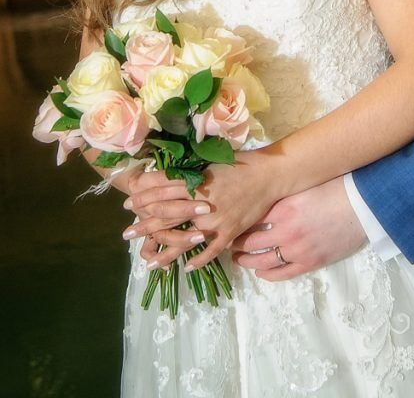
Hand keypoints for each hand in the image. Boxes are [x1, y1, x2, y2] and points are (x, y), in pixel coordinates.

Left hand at [122, 153, 278, 269]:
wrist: (268, 175)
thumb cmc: (239, 165)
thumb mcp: (211, 165)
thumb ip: (190, 174)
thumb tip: (166, 177)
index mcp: (196, 182)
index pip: (162, 189)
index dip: (144, 196)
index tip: (128, 203)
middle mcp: (201, 202)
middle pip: (166, 215)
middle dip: (144, 225)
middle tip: (127, 234)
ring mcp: (215, 220)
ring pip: (184, 239)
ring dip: (164, 252)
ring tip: (148, 262)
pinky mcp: (229, 231)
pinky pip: (211, 250)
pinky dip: (198, 260)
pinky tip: (186, 268)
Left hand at [232, 177, 366, 280]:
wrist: (361, 206)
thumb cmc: (334, 189)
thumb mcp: (303, 186)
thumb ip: (282, 194)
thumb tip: (263, 194)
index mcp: (283, 208)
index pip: (250, 219)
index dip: (237, 222)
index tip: (229, 222)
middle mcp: (285, 231)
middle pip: (251, 241)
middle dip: (236, 243)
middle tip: (228, 242)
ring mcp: (297, 249)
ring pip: (262, 260)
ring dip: (247, 261)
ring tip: (238, 258)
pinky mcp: (309, 262)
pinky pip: (283, 273)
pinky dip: (268, 274)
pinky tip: (260, 272)